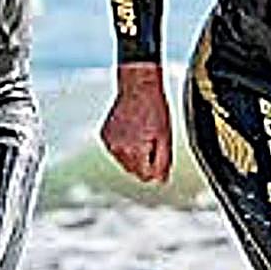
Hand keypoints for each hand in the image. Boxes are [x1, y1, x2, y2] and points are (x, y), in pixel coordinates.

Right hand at [100, 63, 172, 182]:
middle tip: (153, 141)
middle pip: (134, 171)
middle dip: (145, 162)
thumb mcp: (166, 137)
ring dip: (134, 154)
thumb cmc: (155, 109)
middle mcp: (119, 150)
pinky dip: (124, 145)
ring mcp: (109, 143)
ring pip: (124, 161)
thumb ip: (163, 163)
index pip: (146, 177)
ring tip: (142, 134)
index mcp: (135, 152)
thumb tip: (161, 181)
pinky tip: (132, 130)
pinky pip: (116, 149)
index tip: (160, 154)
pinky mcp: (104, 136)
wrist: (138, 88)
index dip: (156, 168)